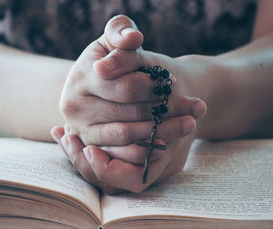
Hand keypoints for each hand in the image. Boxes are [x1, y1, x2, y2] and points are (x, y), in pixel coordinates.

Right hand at [56, 15, 206, 192]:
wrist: (103, 85)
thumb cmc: (114, 59)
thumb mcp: (114, 38)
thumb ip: (121, 30)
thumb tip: (133, 40)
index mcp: (80, 76)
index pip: (126, 87)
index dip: (154, 86)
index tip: (173, 80)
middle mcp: (74, 107)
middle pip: (129, 113)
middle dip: (167, 109)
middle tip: (197, 107)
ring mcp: (82, 130)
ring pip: (127, 135)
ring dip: (163, 132)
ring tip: (190, 124)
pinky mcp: (92, 147)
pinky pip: (120, 155)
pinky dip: (145, 152)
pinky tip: (166, 144)